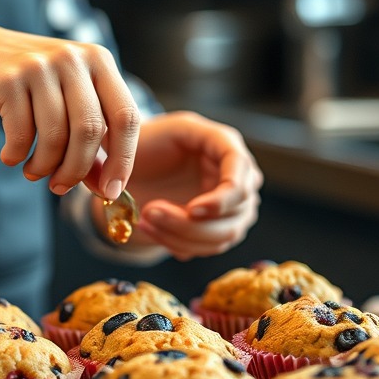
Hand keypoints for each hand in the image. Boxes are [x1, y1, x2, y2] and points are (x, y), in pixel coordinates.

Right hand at [0, 21, 139, 195]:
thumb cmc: (32, 88)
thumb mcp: (67, 104)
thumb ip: (91, 143)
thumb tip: (105, 189)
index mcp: (99, 61)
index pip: (125, 116)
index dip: (122, 159)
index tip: (111, 192)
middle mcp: (73, 58)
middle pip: (90, 130)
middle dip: (76, 170)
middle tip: (60, 187)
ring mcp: (40, 66)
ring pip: (55, 136)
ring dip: (44, 167)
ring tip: (33, 172)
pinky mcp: (8, 79)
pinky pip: (21, 134)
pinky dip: (17, 155)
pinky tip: (11, 156)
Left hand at [121, 111, 262, 260]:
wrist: (137, 168)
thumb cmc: (144, 144)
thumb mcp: (150, 132)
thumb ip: (164, 147)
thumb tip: (163, 182)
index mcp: (225, 142)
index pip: (241, 169)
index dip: (223, 196)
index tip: (191, 210)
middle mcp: (240, 174)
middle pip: (237, 211)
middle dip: (191, 223)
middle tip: (149, 214)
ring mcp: (236, 204)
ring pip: (224, 235)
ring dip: (181, 236)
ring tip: (145, 221)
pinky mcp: (222, 227)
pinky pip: (208, 247)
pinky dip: (177, 243)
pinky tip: (151, 228)